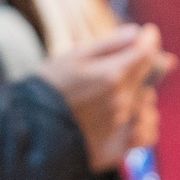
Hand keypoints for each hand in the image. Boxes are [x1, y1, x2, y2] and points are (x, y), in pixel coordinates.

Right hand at [36, 25, 174, 171]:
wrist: (30, 131)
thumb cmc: (48, 89)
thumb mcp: (74, 57)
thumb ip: (110, 44)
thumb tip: (138, 33)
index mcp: (112, 75)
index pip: (148, 51)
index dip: (150, 39)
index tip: (147, 33)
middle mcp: (122, 100)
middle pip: (149, 75)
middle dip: (142, 65)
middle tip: (123, 64)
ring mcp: (122, 125)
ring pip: (149, 101)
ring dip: (141, 93)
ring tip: (119, 93)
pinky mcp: (120, 147)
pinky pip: (148, 133)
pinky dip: (146, 123)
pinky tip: (133, 118)